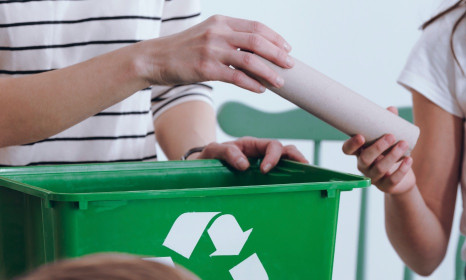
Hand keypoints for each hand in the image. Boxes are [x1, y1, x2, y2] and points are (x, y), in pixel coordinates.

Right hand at [137, 15, 293, 92]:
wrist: (154, 58)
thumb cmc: (183, 49)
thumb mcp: (207, 34)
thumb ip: (229, 38)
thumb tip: (256, 51)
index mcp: (221, 22)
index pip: (256, 26)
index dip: (275, 38)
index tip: (287, 48)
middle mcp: (218, 33)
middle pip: (258, 41)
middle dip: (278, 54)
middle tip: (291, 64)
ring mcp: (211, 50)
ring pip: (250, 60)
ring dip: (269, 72)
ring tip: (280, 81)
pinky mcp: (206, 69)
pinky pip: (236, 77)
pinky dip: (252, 84)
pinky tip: (261, 90)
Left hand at [196, 136, 307, 172]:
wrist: (199, 170)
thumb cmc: (207, 158)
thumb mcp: (212, 151)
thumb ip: (226, 152)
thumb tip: (244, 164)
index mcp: (251, 145)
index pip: (272, 145)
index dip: (274, 156)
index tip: (266, 170)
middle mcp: (260, 155)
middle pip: (286, 151)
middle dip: (296, 157)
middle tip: (302, 168)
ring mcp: (262, 166)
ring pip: (286, 162)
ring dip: (297, 166)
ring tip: (307, 177)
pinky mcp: (261, 179)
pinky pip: (279, 177)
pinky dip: (289, 180)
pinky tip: (295, 188)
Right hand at [342, 107, 415, 193]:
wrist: (401, 179)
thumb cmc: (390, 154)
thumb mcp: (388, 140)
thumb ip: (388, 124)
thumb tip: (391, 109)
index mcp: (359, 153)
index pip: (347, 150)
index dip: (351, 145)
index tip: (360, 136)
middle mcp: (363, 166)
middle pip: (365, 159)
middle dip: (377, 147)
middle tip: (391, 136)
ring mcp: (374, 178)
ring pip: (380, 168)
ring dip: (392, 155)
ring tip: (404, 144)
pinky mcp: (386, 186)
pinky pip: (392, 180)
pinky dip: (401, 170)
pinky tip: (409, 160)